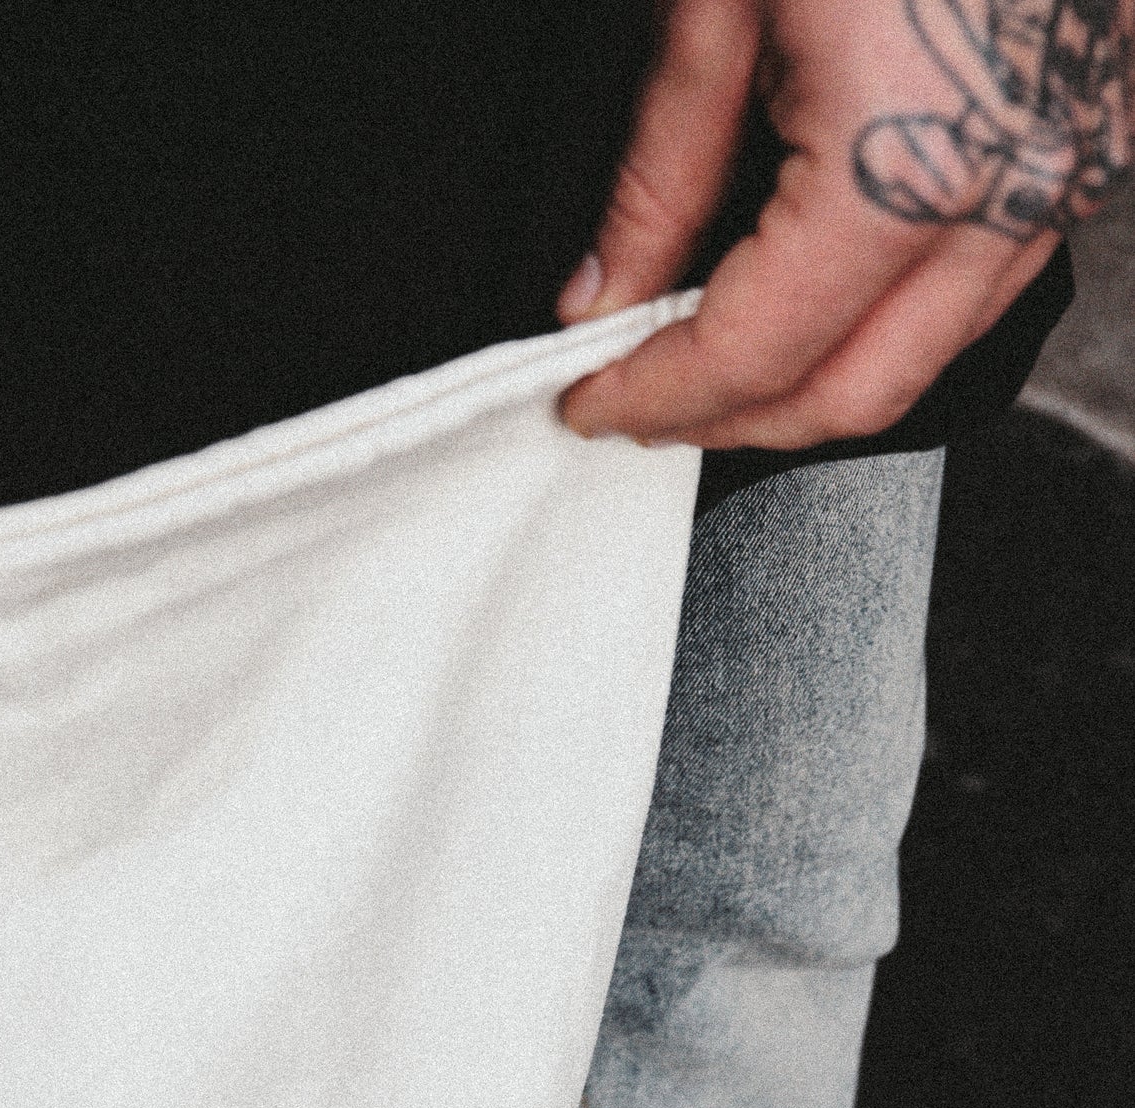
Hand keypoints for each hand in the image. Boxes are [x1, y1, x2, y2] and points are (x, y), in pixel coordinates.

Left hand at [558, 0, 1132, 448]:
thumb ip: (662, 171)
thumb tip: (605, 290)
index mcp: (908, 170)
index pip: (752, 354)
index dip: (652, 395)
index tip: (581, 398)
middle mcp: (1010, 195)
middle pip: (851, 395)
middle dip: (729, 419)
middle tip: (633, 398)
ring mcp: (1073, 169)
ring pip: (931, 354)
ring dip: (813, 380)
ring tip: (708, 353)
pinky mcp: (1099, 131)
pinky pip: (988, 278)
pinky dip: (892, 313)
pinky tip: (813, 286)